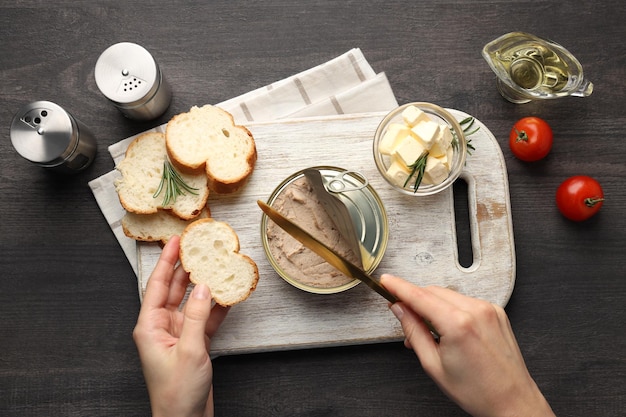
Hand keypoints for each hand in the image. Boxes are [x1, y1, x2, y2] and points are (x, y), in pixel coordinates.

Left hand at [133, 235, 229, 416]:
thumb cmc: (177, 392)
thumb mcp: (189, 350)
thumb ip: (196, 316)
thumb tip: (203, 287)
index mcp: (150, 326)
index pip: (158, 285)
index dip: (166, 261)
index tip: (175, 241)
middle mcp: (162, 327)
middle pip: (174, 289)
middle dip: (185, 268)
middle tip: (197, 247)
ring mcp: (178, 335)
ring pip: (191, 302)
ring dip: (203, 286)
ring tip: (213, 265)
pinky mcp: (193, 343)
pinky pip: (205, 318)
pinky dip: (216, 308)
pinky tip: (227, 296)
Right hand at [380, 274, 554, 416]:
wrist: (512, 401)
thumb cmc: (477, 391)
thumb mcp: (433, 365)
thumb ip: (413, 332)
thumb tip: (400, 311)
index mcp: (458, 324)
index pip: (419, 296)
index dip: (399, 287)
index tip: (387, 281)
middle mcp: (476, 311)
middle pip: (433, 292)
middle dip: (415, 301)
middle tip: (405, 318)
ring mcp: (489, 309)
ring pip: (448, 295)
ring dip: (433, 306)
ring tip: (430, 331)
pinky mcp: (496, 311)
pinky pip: (465, 301)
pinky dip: (451, 309)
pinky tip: (448, 328)